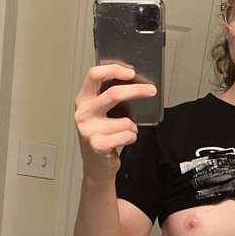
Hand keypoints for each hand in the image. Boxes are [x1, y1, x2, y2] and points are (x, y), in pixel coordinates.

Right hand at [74, 63, 155, 180]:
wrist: (96, 165)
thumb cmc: (101, 135)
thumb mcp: (101, 113)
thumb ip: (110, 97)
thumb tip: (135, 82)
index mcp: (83, 99)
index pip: (94, 74)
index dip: (114, 69)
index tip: (131, 73)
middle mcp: (83, 112)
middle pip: (113, 93)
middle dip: (137, 91)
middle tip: (151, 90)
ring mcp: (88, 129)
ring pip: (125, 120)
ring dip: (133, 127)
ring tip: (126, 131)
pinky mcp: (97, 145)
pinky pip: (126, 135)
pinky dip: (131, 137)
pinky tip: (125, 140)